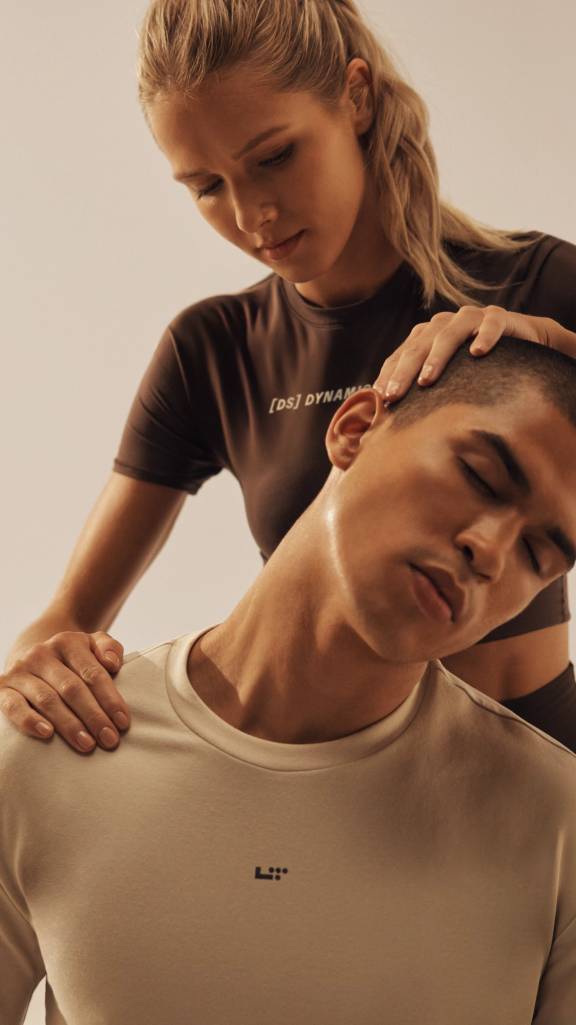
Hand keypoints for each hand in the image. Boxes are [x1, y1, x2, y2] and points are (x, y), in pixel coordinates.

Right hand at [0, 631, 128, 752]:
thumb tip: (112, 663)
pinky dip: (29, 720)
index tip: (123, 723)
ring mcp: (20, 671)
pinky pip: (13, 706)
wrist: (34, 656)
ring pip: (47, 699)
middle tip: (110, 740)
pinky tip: (46, 734)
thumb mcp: (94, 646)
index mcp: (68, 642)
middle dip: (94, 716)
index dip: (110, 699)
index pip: (93, 673)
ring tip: (87, 744)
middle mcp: (41, 653)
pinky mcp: (2, 688)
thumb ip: (110, 648)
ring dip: (69, 724)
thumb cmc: (74, 659)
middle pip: (72, 688)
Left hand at [374, 305, 575, 401]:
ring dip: (437, 357)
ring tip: (426, 379)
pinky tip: (479, 353)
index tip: (380, 399)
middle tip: (393, 395)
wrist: (521, 342)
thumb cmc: (477, 367)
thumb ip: (425, 387)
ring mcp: (471, 317)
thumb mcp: (449, 377)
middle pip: (419, 345)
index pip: (403, 354)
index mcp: (427, 334)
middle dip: (404, 371)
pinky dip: (485, 336)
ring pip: (449, 334)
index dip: (389, 374)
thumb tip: (392, 414)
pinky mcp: (499, 316)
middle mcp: (445, 323)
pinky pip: (491, 324)